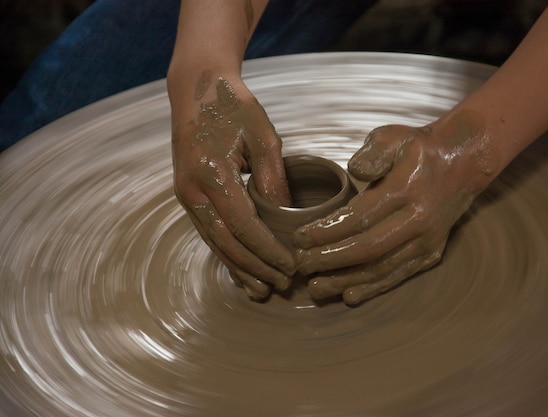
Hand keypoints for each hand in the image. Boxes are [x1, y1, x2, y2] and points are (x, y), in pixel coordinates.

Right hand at [171, 75, 295, 299]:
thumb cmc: (233, 106)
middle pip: (225, 242)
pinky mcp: (186, 195)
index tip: (290, 266)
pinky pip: (207, 231)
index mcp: (211, 173)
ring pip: (213, 242)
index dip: (267, 250)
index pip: (243, 225)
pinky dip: (226, 252)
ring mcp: (184, 194)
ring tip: (261, 290)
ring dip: (238, 268)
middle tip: (281, 285)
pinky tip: (240, 268)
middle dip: (254, 267)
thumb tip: (287, 216)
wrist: (196, 88)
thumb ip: (274, 178)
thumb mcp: (263, 136)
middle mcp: (191, 189)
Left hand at [294, 115, 498, 304]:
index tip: (299, 238)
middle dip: (330, 259)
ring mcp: (426, 240)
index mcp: (406, 189)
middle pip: (367, 248)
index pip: (359, 216)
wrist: (462, 164)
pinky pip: (398, 275)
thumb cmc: (418, 150)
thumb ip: (373, 152)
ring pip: (381, 267)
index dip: (327, 230)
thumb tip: (355, 170)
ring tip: (317, 287)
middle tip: (301, 265)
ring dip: (346, 280)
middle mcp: (418, 220)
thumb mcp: (394, 137)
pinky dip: (373, 288)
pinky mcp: (431, 254)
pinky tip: (349, 295)